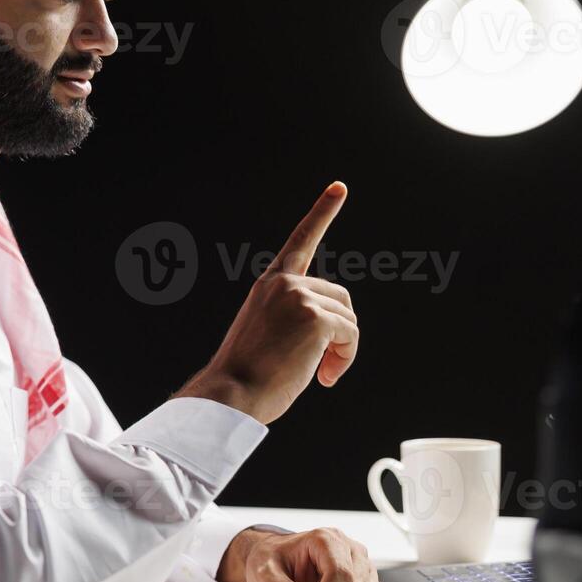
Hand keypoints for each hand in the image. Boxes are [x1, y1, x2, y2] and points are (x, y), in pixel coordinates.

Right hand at [178, 182, 357, 424]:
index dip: (322, 212)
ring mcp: (299, 296)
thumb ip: (295, 316)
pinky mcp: (316, 316)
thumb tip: (336, 327)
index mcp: (268, 285)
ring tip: (320, 373)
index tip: (339, 187)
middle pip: (339, 297)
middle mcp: (283, 283)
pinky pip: (350, 335)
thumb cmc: (247, 377)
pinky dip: (344, 358)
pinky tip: (324, 376)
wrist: (231, 393)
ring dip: (342, 349)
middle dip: (339, 332)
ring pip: (348, 318)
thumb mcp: (269, 333)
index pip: (300, 241)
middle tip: (323, 368)